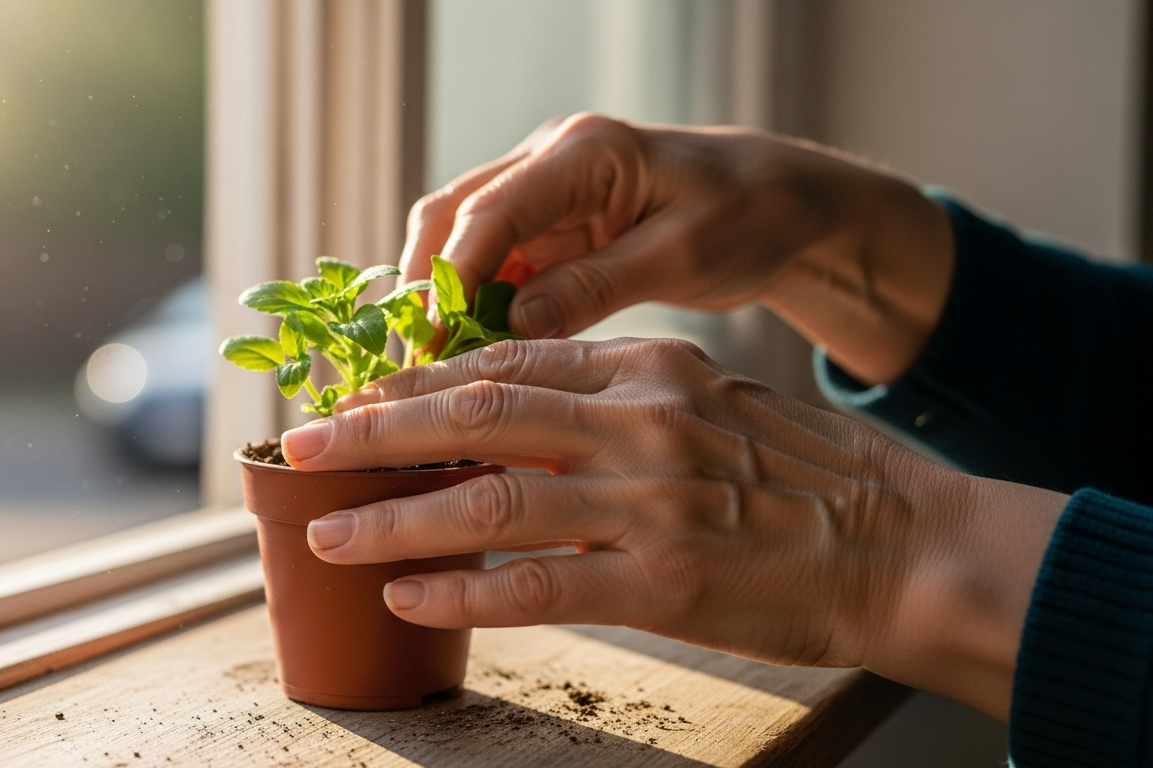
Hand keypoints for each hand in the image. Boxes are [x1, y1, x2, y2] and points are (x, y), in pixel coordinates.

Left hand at [282, 339, 1065, 719]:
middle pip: (477, 414)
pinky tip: (407, 594)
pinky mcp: (660, 583)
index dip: (420, 381)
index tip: (360, 396)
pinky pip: (534, 587)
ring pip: (488, 501)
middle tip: (302, 444)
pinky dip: (461, 592)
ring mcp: (647, 502)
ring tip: (325, 533)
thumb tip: (526, 418)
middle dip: (375, 429)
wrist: (903, 543)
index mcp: (647, 369)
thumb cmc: (807, 475)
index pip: (507, 361)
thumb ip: (619, 401)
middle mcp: (637, 421)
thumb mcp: (712, 401)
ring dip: (393, 517)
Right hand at [399, 113, 954, 384]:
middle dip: (421, 290)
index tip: (428, 339)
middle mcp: (549, 162)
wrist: (781, 202)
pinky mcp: (549, 230)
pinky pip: (492, 269)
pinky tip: (468, 361)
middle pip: (450, 220)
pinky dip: (474, 311)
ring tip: (426, 374)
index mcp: (584, 152)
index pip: (490, 211)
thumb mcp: (685, 254)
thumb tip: (512, 324)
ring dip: (439, 304)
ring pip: (459, 245)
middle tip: (409, 365)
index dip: (448, 277)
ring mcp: (544, 195)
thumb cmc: (747, 216)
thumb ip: (598, 284)